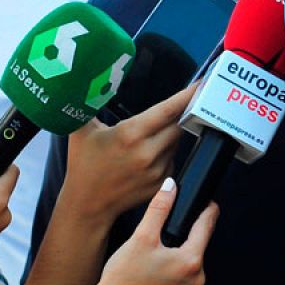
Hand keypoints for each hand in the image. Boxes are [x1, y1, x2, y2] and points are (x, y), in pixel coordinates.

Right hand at [63, 84, 193, 220]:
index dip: (187, 96)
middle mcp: (147, 152)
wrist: (89, 203)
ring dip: (169, 135)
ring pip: (176, 142)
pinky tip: (148, 155)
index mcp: (130, 134)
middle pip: (178, 124)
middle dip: (178, 114)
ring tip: (147, 137)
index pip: (168, 110)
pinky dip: (166, 152)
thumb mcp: (81, 130)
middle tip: (175, 106)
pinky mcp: (163, 183)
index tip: (202, 84)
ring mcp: (158, 170)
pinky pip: (173, 159)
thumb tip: (90, 81)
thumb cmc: (83, 163)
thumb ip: (87, 104)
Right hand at [94, 177, 215, 284]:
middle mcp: (197, 276)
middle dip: (188, 225)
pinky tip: (156, 256)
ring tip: (158, 238)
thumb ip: (159, 208)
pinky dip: (174, 256)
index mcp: (192, 261)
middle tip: (172, 214)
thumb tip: (171, 187)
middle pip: (200, 238)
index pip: (208, 224)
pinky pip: (184, 265)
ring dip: (180, 241)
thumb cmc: (124, 279)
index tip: (204, 196)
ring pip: (191, 252)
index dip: (206, 206)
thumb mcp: (142, 236)